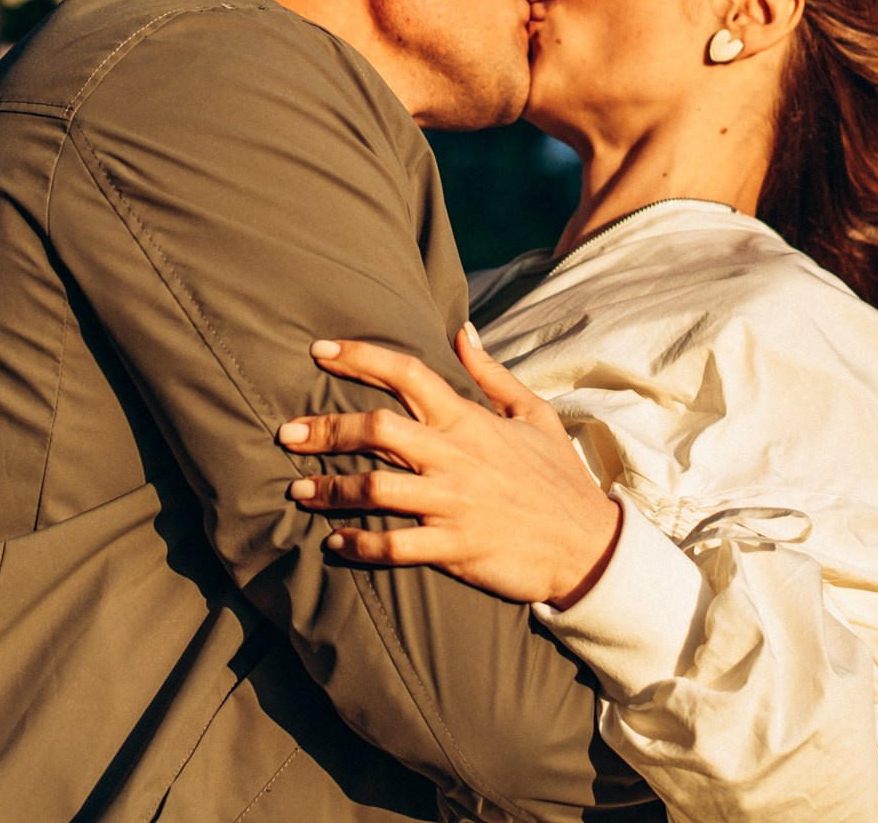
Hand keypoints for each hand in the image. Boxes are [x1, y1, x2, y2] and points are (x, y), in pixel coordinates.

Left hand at [278, 326, 623, 607]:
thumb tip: (460, 330)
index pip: (408, 374)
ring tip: (298, 489)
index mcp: (470, 420)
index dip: (360, 356)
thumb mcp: (534, 415)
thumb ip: (491, 374)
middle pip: (377, 430)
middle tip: (287, 432)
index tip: (319, 350)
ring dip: (330, 489)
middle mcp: (456, 456)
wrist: (590, 546)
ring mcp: (454, 504)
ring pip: (376, 489)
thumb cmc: (558, 478)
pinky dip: (360, 544)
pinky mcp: (456, 548)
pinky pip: (396, 546)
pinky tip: (336, 542)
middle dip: (326, 428)